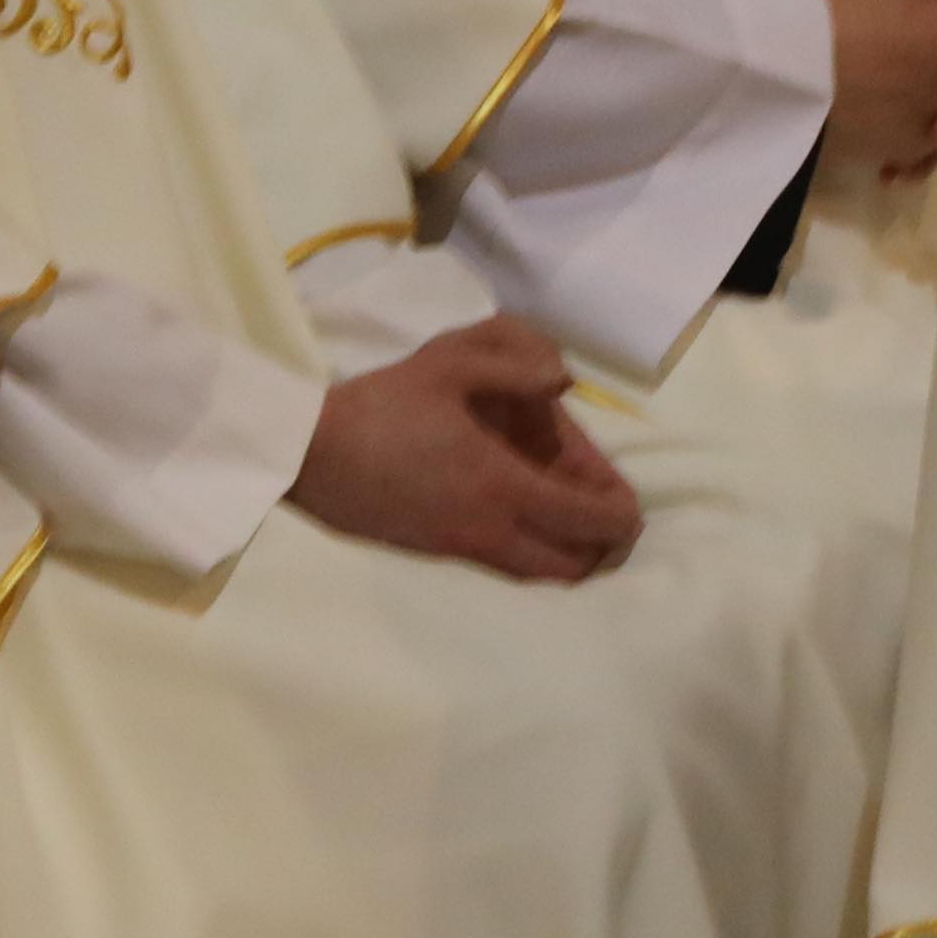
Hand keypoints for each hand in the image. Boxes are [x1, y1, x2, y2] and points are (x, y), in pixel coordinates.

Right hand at [293, 316, 641, 583]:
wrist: (305, 453)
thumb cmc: (382, 404)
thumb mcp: (450, 363)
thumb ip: (517, 363)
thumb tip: (564, 383)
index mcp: (503, 486)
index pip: (588, 522)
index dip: (621, 517)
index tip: (631, 506)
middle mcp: (490, 530)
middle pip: (571, 567)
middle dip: (601, 547)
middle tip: (607, 518)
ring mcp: (460, 550)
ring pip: (536, 575)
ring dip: (565, 555)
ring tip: (571, 520)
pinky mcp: (434, 556)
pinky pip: (502, 567)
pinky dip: (529, 554)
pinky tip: (525, 518)